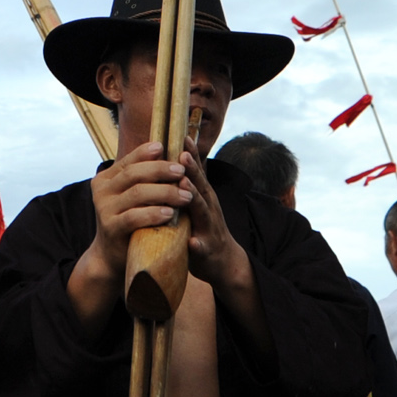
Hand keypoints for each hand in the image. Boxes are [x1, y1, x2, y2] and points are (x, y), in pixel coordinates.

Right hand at [85, 143, 187, 277]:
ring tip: (185, 196)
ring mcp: (104, 209)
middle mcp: (102, 191)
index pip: (129, 160)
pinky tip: (170, 214)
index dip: (147, 152)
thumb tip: (165, 150)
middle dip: (161, 170)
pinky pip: (134, 217)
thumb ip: (141, 177)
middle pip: (134, 174)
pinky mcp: (111, 228)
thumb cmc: (129, 220)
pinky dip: (154, 213)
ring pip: (137, 193)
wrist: (112, 255)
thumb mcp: (132, 196)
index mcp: (106, 178)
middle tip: (182, 171)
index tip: (166, 148)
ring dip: (165, 193)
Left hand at [179, 152, 249, 294]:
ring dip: (194, 198)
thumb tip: (174, 157)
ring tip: (184, 186)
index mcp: (203, 196)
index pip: (196, 172)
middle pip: (200, 185)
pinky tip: (193, 242)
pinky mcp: (207, 250)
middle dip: (192, 169)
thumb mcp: (195, 203)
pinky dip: (197, 244)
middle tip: (183, 153)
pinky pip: (202, 247)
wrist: (222, 262)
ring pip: (202, 211)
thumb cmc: (202, 228)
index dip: (191, 154)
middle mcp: (209, 208)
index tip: (183, 135)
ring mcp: (209, 228)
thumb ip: (185, 184)